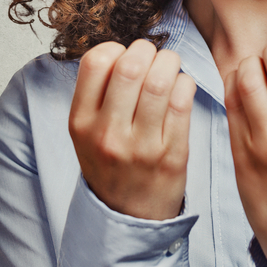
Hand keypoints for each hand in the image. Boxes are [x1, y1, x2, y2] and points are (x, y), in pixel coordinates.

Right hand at [68, 39, 195, 219]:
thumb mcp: (86, 132)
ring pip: (160, 81)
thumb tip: (125, 48)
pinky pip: (183, 101)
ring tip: (170, 67)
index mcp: (81, 123)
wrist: (128, 217)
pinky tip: (181, 87)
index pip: (95, 63)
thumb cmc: (111, 164)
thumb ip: (98, 93)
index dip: (116, 49)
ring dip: (170, 63)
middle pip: (131, 67)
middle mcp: (108, 134)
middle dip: (148, 51)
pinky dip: (185, 84)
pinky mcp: (172, 154)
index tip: (125, 56)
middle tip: (154, 56)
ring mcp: (141, 146)